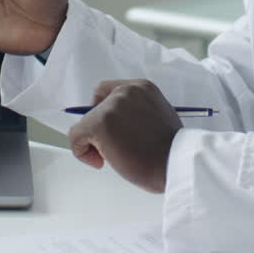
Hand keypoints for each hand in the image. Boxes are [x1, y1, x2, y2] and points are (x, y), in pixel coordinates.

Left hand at [68, 79, 182, 193]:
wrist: (177, 164)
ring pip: (85, 123)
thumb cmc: (171, 152)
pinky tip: (101, 162)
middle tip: (117, 148)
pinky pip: (76, 137)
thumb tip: (115, 126)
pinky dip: (83, 152)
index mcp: (142, 88)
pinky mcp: (100, 123)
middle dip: (100, 129)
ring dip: (95, 143)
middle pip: (95, 106)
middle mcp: (126, 91)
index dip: (104, 110)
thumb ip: (136, 114)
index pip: (108, 91)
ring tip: (116, 156)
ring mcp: (112, 106)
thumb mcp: (157, 119)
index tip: (113, 130)